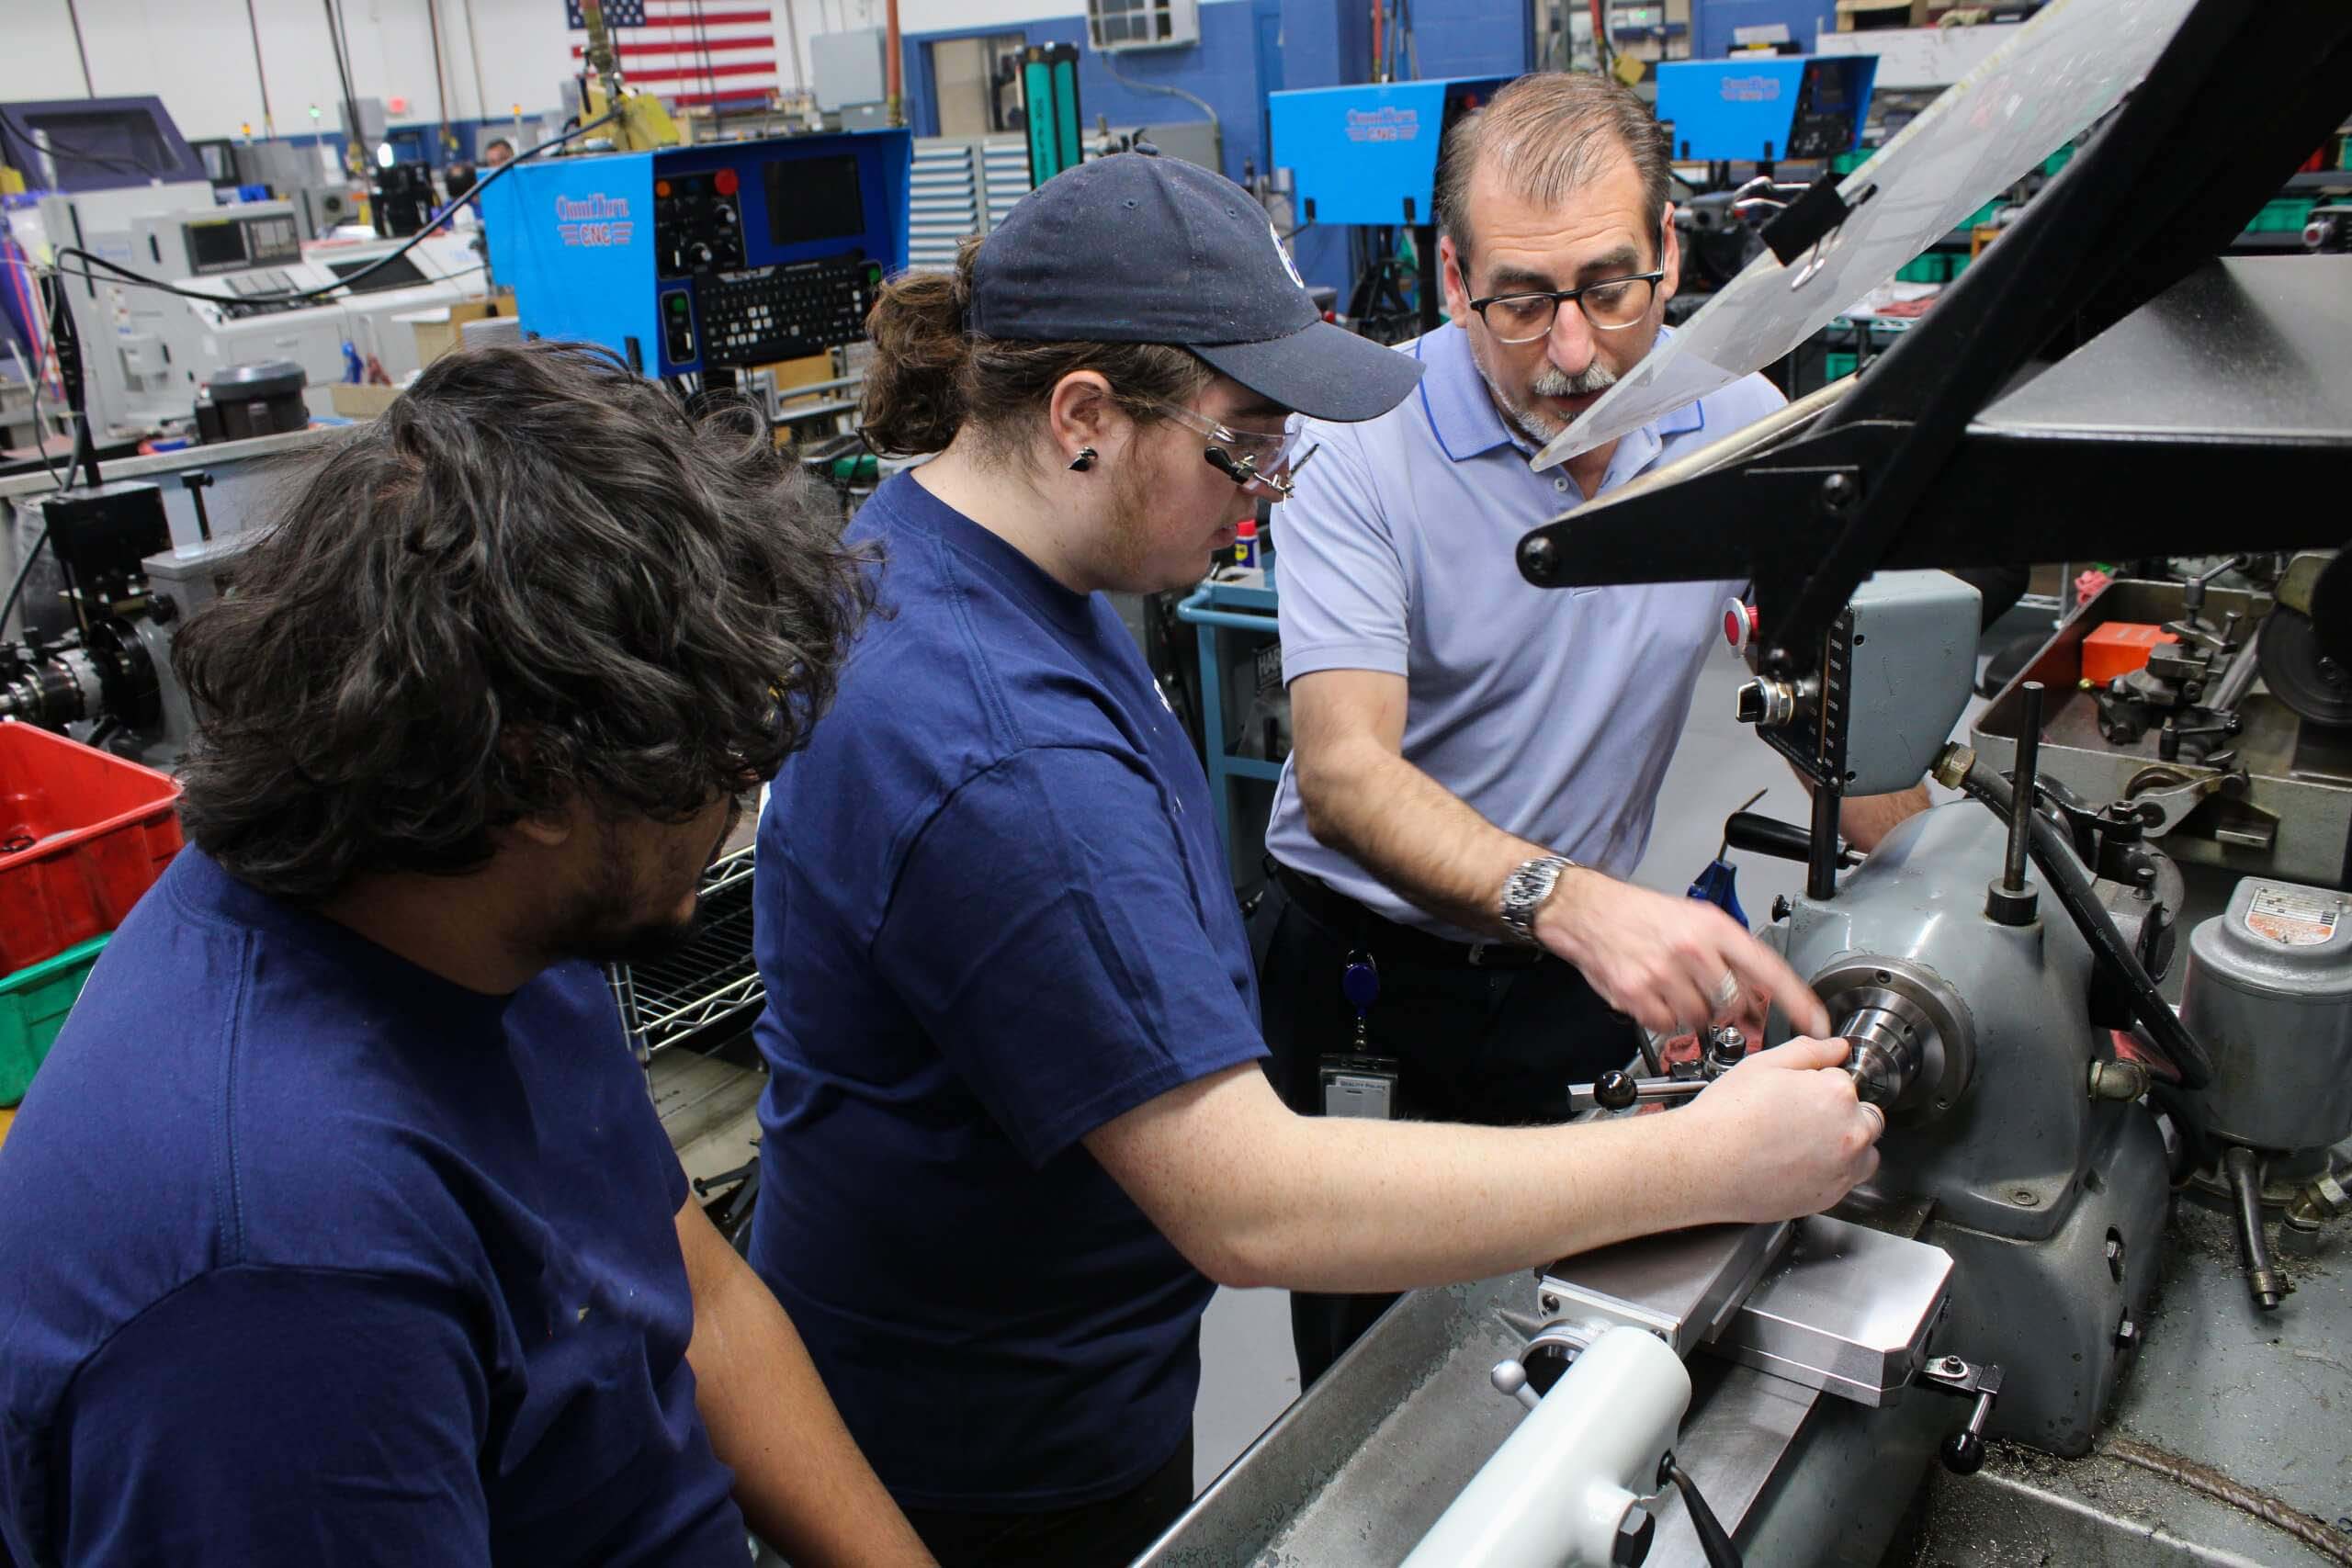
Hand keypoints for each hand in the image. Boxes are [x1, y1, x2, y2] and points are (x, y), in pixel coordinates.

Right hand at [1536, 871, 1831, 1037]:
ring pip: (1700, 1018)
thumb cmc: (1641, 915)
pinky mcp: (1637, 994)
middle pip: (1733, 1003)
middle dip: (1728, 1008)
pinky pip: (1666, 1025)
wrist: (1588, 912)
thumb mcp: (1694, 919)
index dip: (1797, 1000)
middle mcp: (1692, 950)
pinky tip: (1654, 996)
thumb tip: (1757, 993)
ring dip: (1692, 1013)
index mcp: (1713, 928)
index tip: (1817, 1022)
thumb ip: (1728, 954)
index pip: (1768, 969)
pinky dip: (1663, 1018)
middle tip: (1712, 998)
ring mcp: (1663, 974)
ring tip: (1674, 989)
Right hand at [1676, 1037, 1881, 1222]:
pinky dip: (1830, 1172)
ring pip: (1864, 1152)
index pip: (1845, 1080)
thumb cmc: (1727, 1118)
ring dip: (1845, 1144)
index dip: (1819, 1083)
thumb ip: (1809, 1051)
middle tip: (1799, 1117)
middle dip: (1842, 1113)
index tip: (1797, 1093)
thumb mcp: (1763, 1065)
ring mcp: (1843, 1169)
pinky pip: (1845, 1180)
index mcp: (1837, 1094)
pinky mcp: (1831, 1197)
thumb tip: (1836, 1047)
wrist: (1704, 1165)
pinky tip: (1794, 1164)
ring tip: (1801, 1143)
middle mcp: (1850, 1134)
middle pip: (1865, 1116)